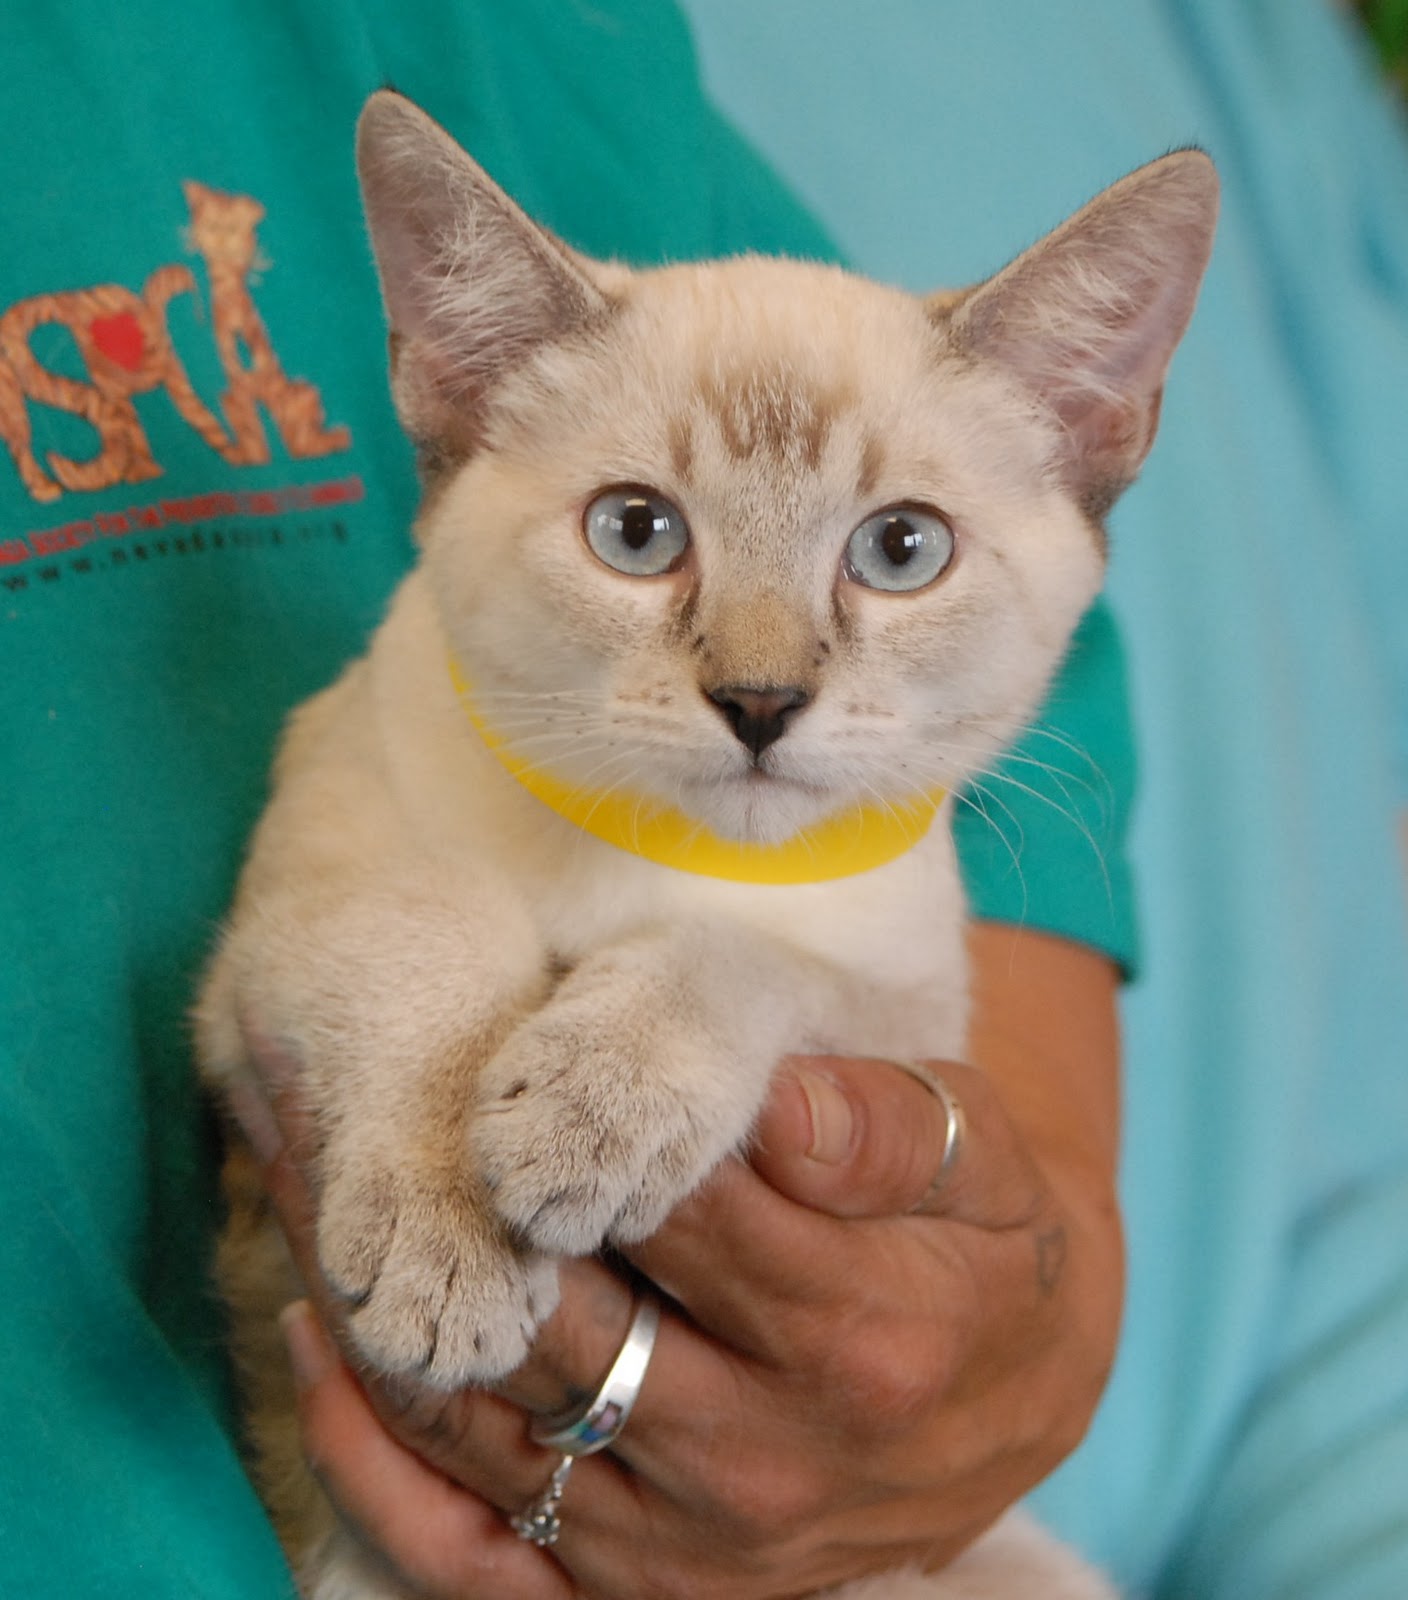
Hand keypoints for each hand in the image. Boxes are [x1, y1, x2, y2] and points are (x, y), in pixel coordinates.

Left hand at [250, 924, 1122, 1598]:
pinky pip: (470, 1555)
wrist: (1020, 1392)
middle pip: (552, 1314)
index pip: (664, 1211)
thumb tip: (772, 1107)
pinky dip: (375, 1459)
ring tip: (292, 1177)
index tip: (463, 1037)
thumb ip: (887, 1122)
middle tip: (324, 1094)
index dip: (556, 1124)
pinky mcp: (645, 1594)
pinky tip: (321, 1344)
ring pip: (488, 1421)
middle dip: (438, 1200)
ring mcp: (693, 1547)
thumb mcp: (982, 1156)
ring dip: (380, 1302)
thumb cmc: (985, 1242)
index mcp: (854, 1330)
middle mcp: (765, 1461)